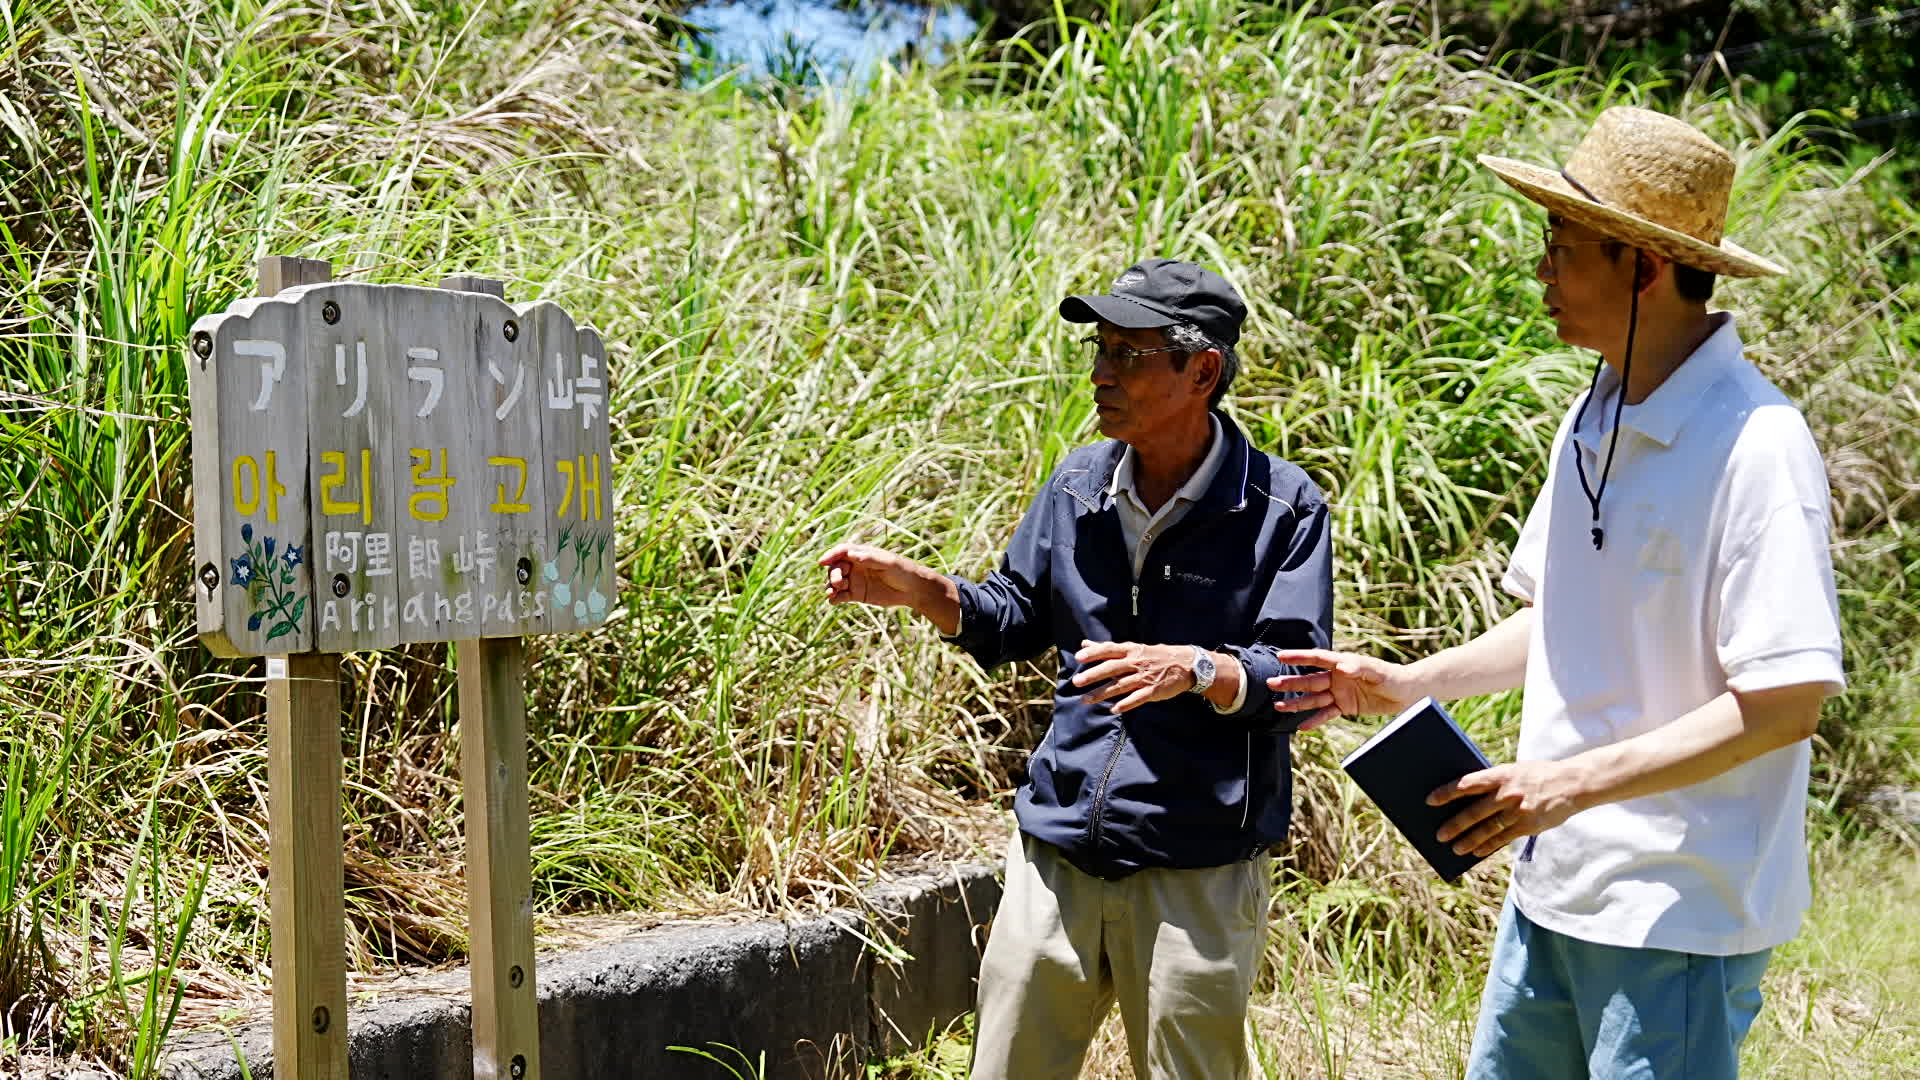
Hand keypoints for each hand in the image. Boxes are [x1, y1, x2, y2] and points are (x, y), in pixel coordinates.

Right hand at [818, 543, 939, 610]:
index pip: (841, 551)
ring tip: (832, 593)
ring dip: (830, 586)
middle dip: (833, 574)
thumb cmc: (903, 571)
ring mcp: (855, 580)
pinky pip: (840, 596)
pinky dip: (834, 598)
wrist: (913, 589)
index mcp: (862, 554)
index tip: (822, 562)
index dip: (830, 555)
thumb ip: (870, 559)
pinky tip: (833, 601)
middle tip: (839, 583)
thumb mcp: (889, 563)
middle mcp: (855, 566)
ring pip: (835, 582)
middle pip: (836, 567)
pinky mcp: (856, 594)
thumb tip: (852, 555)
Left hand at [1070, 640, 1194, 713]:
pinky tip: (1113, 710)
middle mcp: (1136, 662)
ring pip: (1120, 685)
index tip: (1079, 657)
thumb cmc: (1155, 655)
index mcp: (1131, 650)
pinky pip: (1137, 698)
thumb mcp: (1133, 647)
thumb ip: (1108, 648)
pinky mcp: (1153, 690)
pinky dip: (1126, 704)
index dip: (1094, 653)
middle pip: (1112, 668)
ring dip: (1102, 693)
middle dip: (1094, 675)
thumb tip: (1085, 644)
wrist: (1186, 664)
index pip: (1109, 650)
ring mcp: (1144, 677)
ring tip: (1086, 699)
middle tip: (1077, 682)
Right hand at [1265, 648, 1418, 731]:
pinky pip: (1326, 714)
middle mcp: (1338, 677)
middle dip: (1291, 682)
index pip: (1317, 659)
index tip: (1280, 655)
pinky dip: (1314, 720)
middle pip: (1310, 680)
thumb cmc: (1393, 677)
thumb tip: (1341, 666)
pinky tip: (1301, 726)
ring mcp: (1340, 693)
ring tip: (1278, 706)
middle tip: (1271, 684)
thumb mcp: (1378, 671)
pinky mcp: (1345, 707)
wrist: (1407, 694)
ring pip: (1314, 698)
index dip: (1299, 657)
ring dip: (1297, 702)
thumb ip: (1359, 668)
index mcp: (1343, 664)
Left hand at [1429, 760, 1584, 857]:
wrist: (1573, 784)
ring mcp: (1519, 810)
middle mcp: (1509, 792)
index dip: (1447, 792)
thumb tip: (1465, 797)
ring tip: (1454, 848)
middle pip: (1475, 811)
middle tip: (1438, 834)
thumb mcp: (1515, 771)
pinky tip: (1476, 853)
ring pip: (1488, 829)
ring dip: (1469, 840)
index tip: (1430, 800)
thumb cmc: (1537, 775)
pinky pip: (1504, 839)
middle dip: (1455, 824)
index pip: (1468, 784)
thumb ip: (1494, 783)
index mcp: (1502, 774)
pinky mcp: (1529, 825)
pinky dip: (1488, 846)